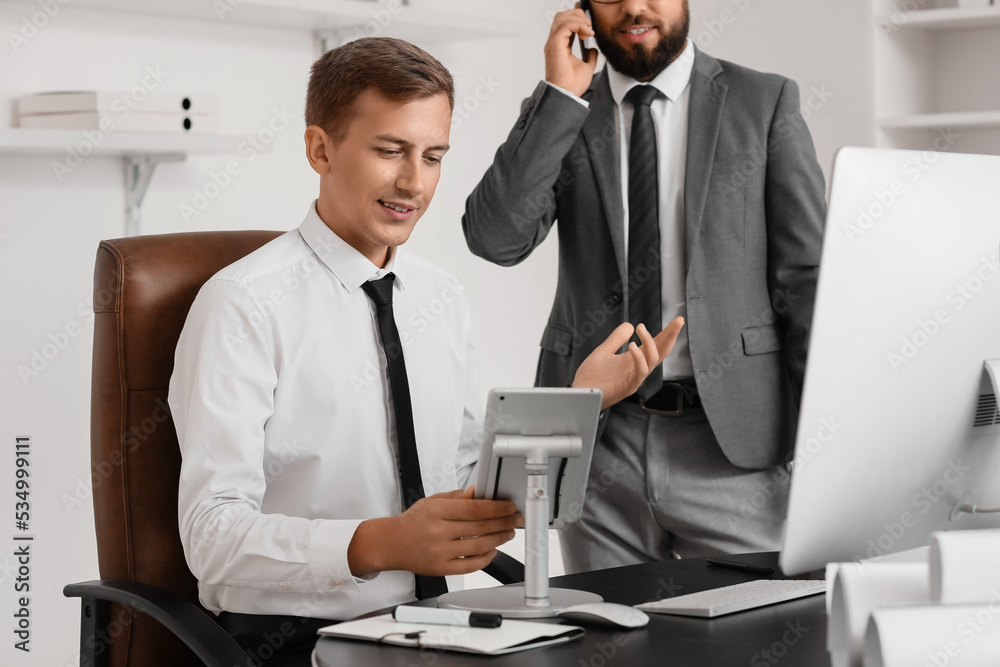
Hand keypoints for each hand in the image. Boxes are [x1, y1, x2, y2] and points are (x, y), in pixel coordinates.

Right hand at [347, 487, 523, 576]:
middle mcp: (439, 532)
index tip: (509, 507)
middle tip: (516, 519)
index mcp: (437, 511)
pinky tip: (492, 550)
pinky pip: (470, 565)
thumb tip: (479, 491)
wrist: (392, 544)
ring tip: (508, 533)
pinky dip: (485, 558)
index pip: (475, 508)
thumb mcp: (433, 501)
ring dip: (499, 539)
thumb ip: (457, 497)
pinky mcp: (441, 568)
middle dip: (503, 523)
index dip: (497, 508)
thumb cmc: (413, 522)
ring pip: (479, 546)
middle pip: (480, 527)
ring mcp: (440, 552)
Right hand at [544, 4, 598, 97]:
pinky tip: (587, 34)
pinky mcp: (555, 44)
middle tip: (589, 26)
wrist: (567, 94)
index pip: (564, 24)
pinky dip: (578, 25)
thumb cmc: (572, 85)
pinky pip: (566, 25)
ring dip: (578, 19)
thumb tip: (593, 49)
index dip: (576, 17)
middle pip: (562, 16)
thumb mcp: (586, 67)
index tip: (588, 21)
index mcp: (559, 46)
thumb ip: (590, 57)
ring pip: (562, 17)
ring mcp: (553, 43)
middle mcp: (554, 43)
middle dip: (578, 15)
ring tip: (588, 30)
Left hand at [571, 317, 685, 409]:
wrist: (580, 392)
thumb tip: (629, 324)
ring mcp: (634, 378)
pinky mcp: (628, 386)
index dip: (667, 333)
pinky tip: (633, 346)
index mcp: (634, 359)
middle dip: (671, 336)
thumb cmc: (591, 377)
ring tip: (641, 328)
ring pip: (653, 360)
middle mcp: (637, 368)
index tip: (677, 320)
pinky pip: (640, 372)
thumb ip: (617, 338)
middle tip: (678, 321)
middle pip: (661, 351)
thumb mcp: (604, 351)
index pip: (656, 344)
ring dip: (650, 342)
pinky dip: (639, 358)